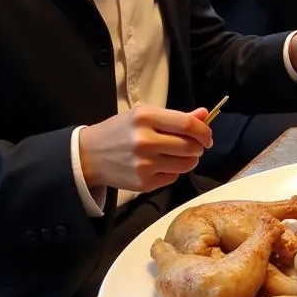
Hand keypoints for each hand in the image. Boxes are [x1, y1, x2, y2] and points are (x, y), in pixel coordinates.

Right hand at [78, 106, 213, 192]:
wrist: (89, 155)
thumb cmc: (120, 131)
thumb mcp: (144, 116)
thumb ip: (176, 117)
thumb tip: (204, 114)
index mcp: (145, 117)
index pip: (188, 124)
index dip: (204, 131)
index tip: (207, 136)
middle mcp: (144, 141)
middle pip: (190, 146)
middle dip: (199, 147)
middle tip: (194, 146)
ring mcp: (144, 164)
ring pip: (187, 164)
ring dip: (190, 160)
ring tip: (180, 155)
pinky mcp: (143, 183)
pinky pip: (174, 177)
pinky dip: (174, 171)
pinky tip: (162, 165)